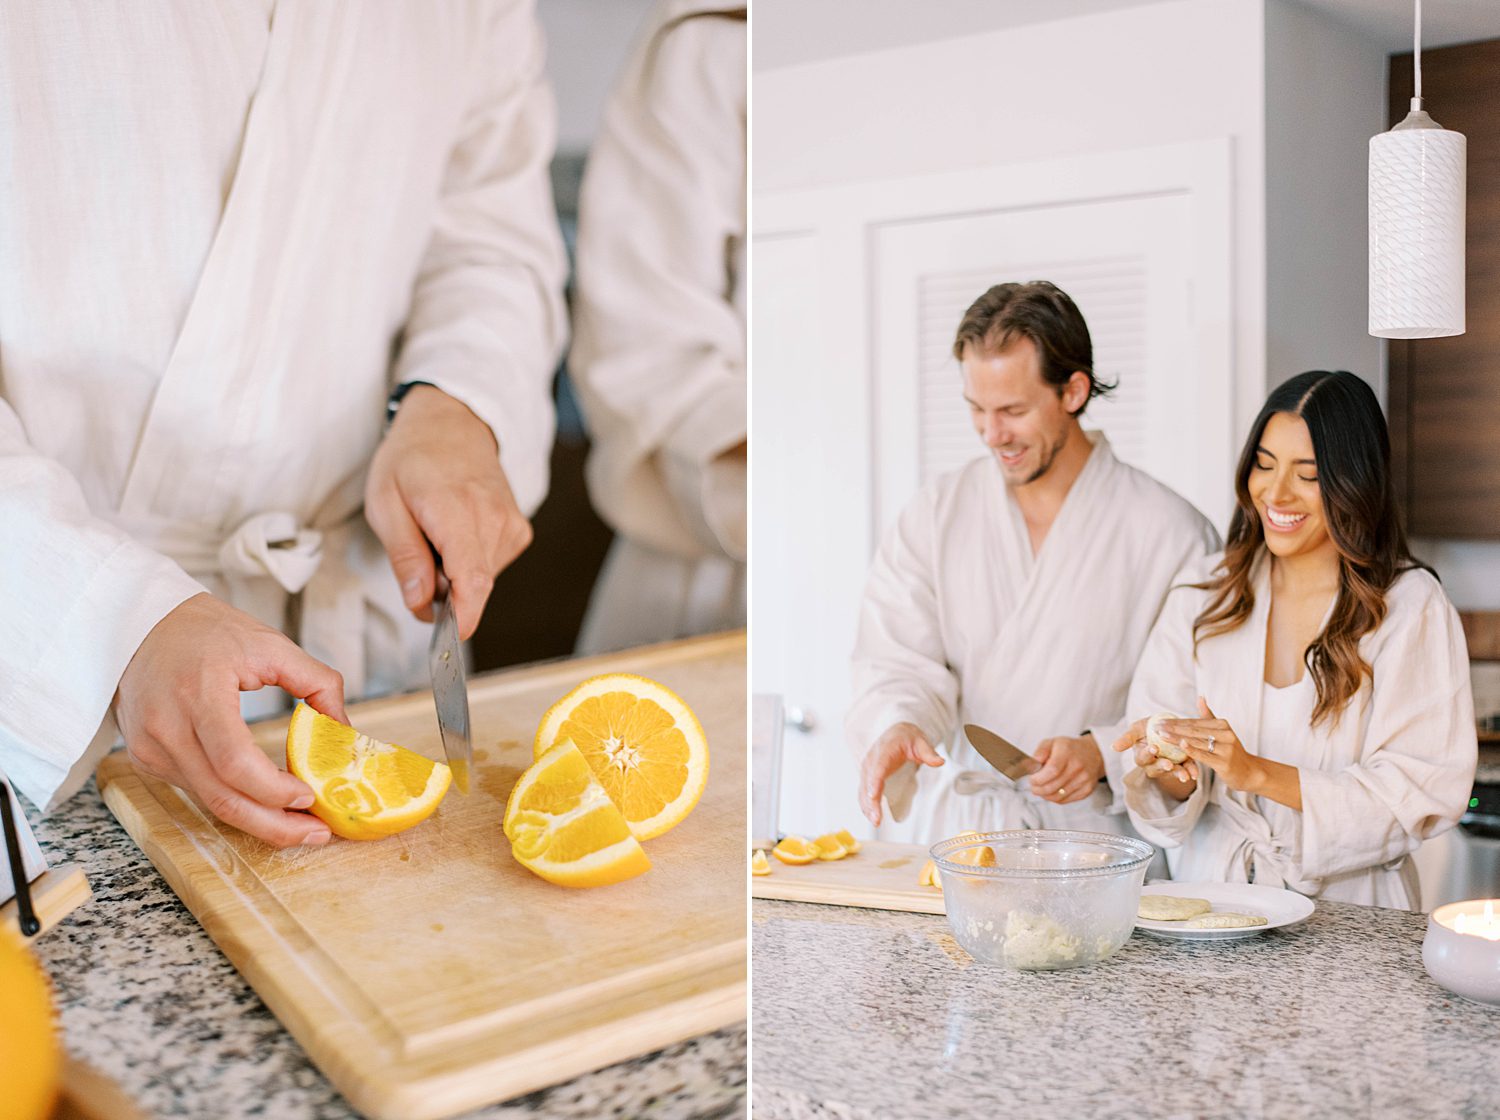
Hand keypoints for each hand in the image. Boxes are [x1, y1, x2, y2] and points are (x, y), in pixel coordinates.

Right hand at [114, 593, 346, 847]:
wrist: (139, 624)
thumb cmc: (206, 630)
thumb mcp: (270, 644)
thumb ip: (317, 682)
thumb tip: (344, 729)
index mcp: (198, 694)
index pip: (234, 761)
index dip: (274, 789)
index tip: (310, 795)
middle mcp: (166, 729)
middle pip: (222, 798)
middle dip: (274, 825)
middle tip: (316, 834)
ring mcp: (151, 748)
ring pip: (209, 802)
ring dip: (258, 819)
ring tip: (302, 823)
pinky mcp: (147, 759)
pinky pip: (197, 790)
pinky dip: (234, 801)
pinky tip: (266, 802)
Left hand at [365, 385, 532, 639]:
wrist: (453, 422)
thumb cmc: (412, 458)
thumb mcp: (385, 503)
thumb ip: (405, 557)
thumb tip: (422, 603)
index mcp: (456, 510)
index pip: (473, 579)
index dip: (463, 617)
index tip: (449, 641)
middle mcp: (494, 519)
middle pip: (474, 586)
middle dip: (443, 592)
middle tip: (417, 559)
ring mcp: (512, 525)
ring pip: (482, 579)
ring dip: (455, 575)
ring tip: (436, 535)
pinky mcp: (519, 531)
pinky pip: (491, 566)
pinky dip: (469, 562)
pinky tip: (456, 533)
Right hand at [859, 722, 943, 825]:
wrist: (897, 733)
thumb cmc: (907, 737)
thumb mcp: (921, 742)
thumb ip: (929, 753)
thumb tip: (940, 762)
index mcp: (884, 751)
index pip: (877, 768)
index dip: (874, 782)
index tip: (874, 795)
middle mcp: (872, 760)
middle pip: (868, 783)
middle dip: (871, 802)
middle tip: (876, 819)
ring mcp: (868, 769)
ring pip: (864, 790)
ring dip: (867, 806)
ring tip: (875, 822)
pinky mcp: (868, 776)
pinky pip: (864, 792)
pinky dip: (867, 804)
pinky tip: (872, 816)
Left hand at [1029, 735, 1103, 802]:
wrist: (1093, 753)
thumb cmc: (1070, 749)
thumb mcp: (1052, 742)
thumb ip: (1040, 752)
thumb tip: (1033, 764)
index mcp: (1067, 752)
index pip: (1052, 770)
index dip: (1038, 778)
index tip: (1032, 779)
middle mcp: (1077, 767)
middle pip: (1053, 786)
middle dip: (1038, 789)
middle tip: (1033, 786)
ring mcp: (1084, 780)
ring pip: (1058, 797)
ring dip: (1045, 795)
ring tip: (1041, 789)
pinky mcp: (1087, 790)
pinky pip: (1065, 800)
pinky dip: (1055, 798)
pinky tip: (1052, 791)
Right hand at [1113, 717, 1198, 794]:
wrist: (1167, 727)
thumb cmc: (1148, 727)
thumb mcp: (1137, 729)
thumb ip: (1126, 738)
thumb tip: (1113, 748)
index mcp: (1141, 754)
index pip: (1141, 757)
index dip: (1147, 754)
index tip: (1153, 748)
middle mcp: (1153, 763)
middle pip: (1155, 768)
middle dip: (1162, 766)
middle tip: (1168, 764)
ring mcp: (1167, 765)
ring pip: (1171, 772)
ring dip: (1178, 773)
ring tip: (1185, 775)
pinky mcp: (1181, 765)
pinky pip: (1185, 769)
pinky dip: (1190, 771)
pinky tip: (1195, 774)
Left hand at [1156, 697, 1263, 793]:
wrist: (1249, 772)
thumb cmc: (1231, 751)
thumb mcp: (1222, 732)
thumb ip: (1209, 716)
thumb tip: (1200, 697)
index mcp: (1222, 724)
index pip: (1194, 722)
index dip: (1175, 722)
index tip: (1158, 721)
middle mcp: (1225, 734)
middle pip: (1193, 730)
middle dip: (1172, 728)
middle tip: (1155, 727)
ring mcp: (1226, 748)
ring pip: (1196, 741)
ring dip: (1176, 738)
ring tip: (1160, 736)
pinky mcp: (1224, 762)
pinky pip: (1204, 755)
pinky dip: (1192, 750)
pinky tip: (1180, 745)